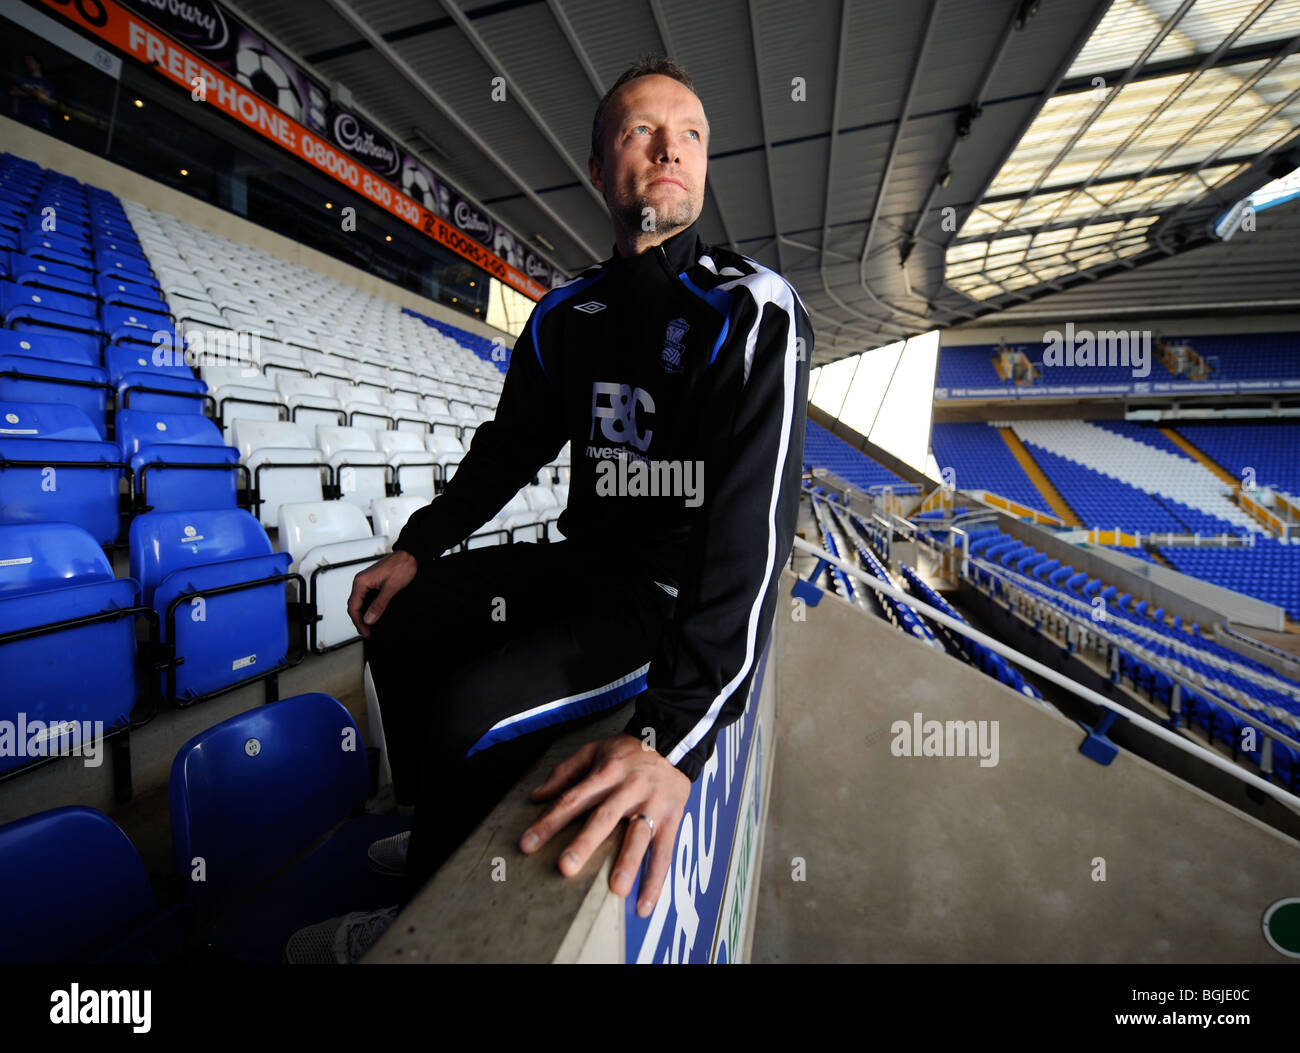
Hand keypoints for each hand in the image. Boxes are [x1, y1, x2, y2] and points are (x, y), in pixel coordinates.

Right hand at [346, 549, 417, 638]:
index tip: (366, 632)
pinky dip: (368, 608)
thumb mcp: (391, 588)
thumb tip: (369, 619)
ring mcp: (367, 582)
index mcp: (361, 582)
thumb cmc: (401, 566)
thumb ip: (379, 605)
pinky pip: (366, 598)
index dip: (358, 622)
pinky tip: (373, 615)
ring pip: (360, 603)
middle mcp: (361, 581)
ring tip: (370, 627)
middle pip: (354, 606)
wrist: (410, 555)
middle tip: (367, 633)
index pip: (353, 607)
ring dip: (363, 616)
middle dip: (360, 621)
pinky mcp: (373, 583)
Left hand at [519, 734, 690, 916]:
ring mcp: (652, 804)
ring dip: (629, 863)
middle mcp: (628, 789)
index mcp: (605, 773)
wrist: (673, 742)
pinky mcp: (672, 819)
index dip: (550, 821)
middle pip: (605, 817)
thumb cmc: (628, 750)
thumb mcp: (594, 750)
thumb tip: (536, 796)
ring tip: (616, 889)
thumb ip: (564, 772)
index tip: (528, 845)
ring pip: (639, 835)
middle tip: (566, 867)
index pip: (573, 799)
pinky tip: (644, 905)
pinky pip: (665, 852)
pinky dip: (656, 880)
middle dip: (585, 843)